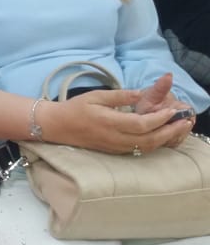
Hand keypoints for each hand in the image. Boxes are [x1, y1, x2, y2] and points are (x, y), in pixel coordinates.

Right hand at [48, 85, 193, 153]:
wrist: (57, 126)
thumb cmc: (75, 108)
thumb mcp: (96, 96)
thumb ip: (120, 95)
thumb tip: (142, 93)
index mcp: (109, 122)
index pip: (141, 124)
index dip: (159, 119)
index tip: (172, 110)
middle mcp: (114, 138)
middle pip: (149, 139)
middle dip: (170, 131)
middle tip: (185, 122)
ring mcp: (115, 146)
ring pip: (146, 147)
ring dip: (165, 138)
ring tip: (179, 128)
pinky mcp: (115, 150)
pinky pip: (139, 149)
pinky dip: (154, 143)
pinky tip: (162, 135)